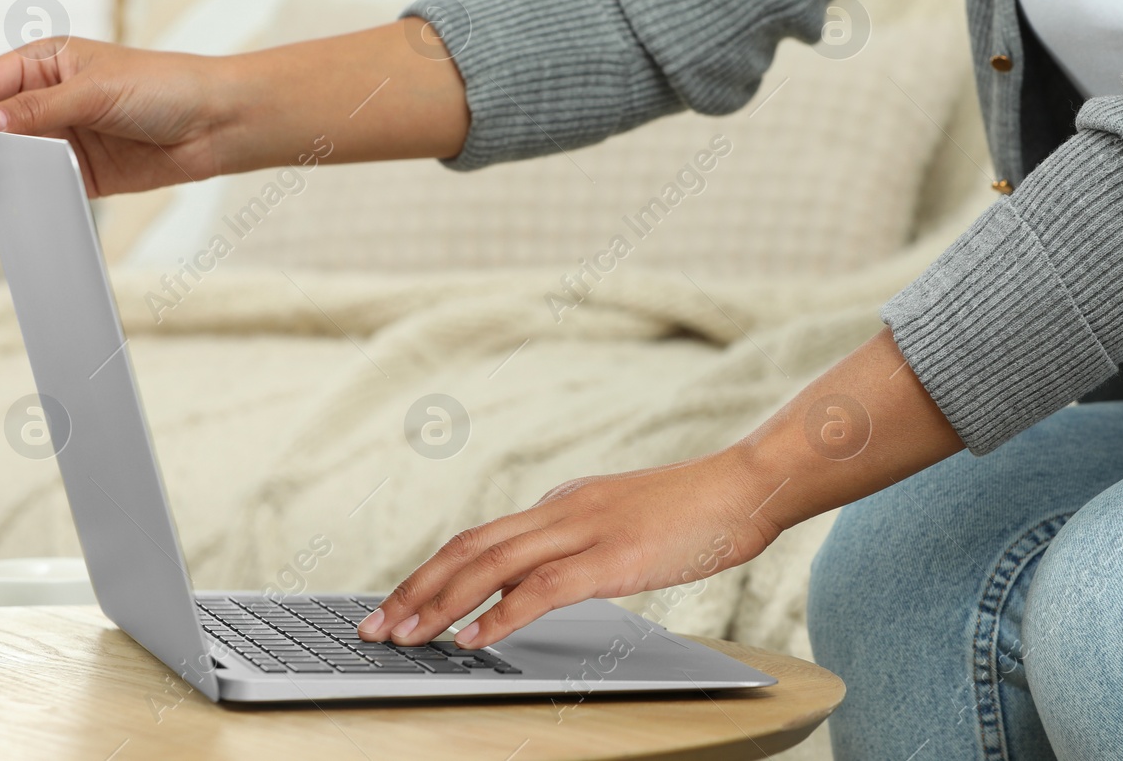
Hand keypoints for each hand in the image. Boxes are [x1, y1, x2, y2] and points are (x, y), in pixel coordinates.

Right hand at [0, 37, 229, 224]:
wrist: (216, 122)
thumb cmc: (164, 87)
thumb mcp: (96, 90)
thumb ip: (39, 109)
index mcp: (45, 63)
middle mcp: (48, 99)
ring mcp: (63, 137)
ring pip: (9, 160)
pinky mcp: (82, 172)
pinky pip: (40, 187)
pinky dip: (19, 199)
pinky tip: (3, 212)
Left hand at [357, 450, 778, 650]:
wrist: (746, 485)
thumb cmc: (697, 510)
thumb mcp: (626, 521)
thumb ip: (587, 540)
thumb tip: (556, 571)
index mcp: (562, 504)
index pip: (480, 537)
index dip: (433, 571)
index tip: (400, 601)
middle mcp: (560, 511)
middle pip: (468, 548)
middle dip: (416, 588)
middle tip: (376, 625)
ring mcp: (584, 531)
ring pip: (490, 564)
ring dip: (440, 602)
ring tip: (405, 636)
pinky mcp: (611, 557)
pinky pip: (541, 588)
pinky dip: (499, 614)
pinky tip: (473, 638)